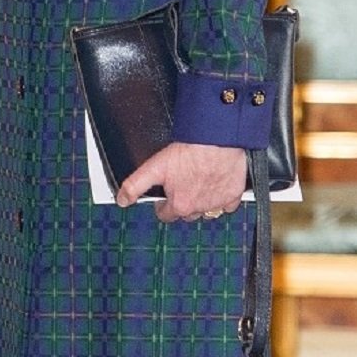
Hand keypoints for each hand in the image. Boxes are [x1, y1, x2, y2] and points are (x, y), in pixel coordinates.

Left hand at [116, 141, 246, 223]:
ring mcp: (218, 203)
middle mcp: (200, 208)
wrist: (216, 140)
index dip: (162, 206)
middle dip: (182, 204)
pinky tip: (215, 184)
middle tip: (181, 187)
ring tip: (197, 185)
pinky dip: (221, 197)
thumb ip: (135, 185)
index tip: (163, 198)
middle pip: (186, 214)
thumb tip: (123, 200)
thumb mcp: (154, 166)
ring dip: (201, 203)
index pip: (166, 215)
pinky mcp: (233, 195)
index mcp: (180, 205)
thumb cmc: (188, 151)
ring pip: (207, 210)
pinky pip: (227, 204)